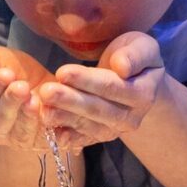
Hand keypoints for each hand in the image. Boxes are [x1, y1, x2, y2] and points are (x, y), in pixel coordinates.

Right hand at [0, 47, 72, 152]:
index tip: (7, 73)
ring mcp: (16, 139)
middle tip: (22, 86)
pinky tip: (54, 116)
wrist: (49, 87)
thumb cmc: (18, 72)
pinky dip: (49, 130)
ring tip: (35, 100)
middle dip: (10, 101)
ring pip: (19, 133)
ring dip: (27, 116)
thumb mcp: (1, 59)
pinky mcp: (39, 144)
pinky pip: (43, 141)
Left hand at [36, 32, 165, 149]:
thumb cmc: (136, 58)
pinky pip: (83, 138)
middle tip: (46, 92)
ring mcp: (115, 130)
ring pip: (87, 125)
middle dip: (70, 101)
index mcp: (143, 94)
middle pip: (97, 109)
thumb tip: (122, 67)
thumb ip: (135, 56)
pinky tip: (51, 132)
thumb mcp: (142, 48)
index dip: (88, 81)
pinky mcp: (100, 136)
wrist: (138, 82)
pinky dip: (67, 136)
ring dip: (64, 119)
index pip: (112, 87)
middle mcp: (131, 118)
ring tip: (43, 110)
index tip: (63, 72)